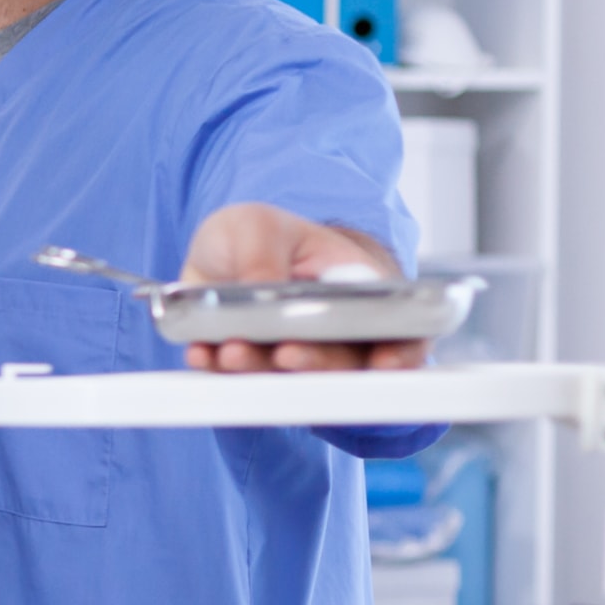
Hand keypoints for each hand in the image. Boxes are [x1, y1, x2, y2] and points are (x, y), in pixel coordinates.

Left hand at [180, 202, 430, 372]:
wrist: (222, 253)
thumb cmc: (262, 235)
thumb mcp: (258, 225)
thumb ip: (263, 254)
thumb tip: (261, 290)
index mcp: (360, 290)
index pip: (400, 330)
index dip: (400, 352)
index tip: (386, 363)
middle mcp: (334, 333)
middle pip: (342, 363)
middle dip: (316, 362)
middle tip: (286, 353)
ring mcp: (292, 355)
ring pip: (287, 378)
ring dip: (260, 369)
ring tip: (232, 352)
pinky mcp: (250, 368)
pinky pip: (237, 380)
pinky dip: (220, 370)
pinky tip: (204, 354)